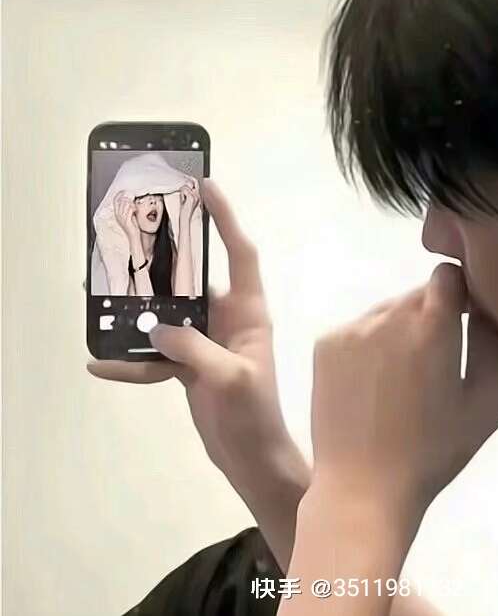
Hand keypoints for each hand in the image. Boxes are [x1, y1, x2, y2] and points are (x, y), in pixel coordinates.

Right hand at [88, 179, 291, 484]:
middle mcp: (227, 319)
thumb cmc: (255, 416)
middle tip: (127, 242)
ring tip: (98, 300)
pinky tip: (101, 363)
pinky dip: (131, 359)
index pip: (240, 254)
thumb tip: (157, 327)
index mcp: (249, 312)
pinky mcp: (188, 364)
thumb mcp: (230, 379)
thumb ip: (195, 349)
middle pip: (192, 280)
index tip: (204, 186)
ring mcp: (205, 341)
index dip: (226, 218)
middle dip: (161, 263)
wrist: (250, 456)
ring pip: (166, 314)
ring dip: (136, 311)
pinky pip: (154, 353)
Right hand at [113, 191, 139, 239]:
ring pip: (125, 205)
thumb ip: (129, 209)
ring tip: (134, 204)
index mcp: (117, 214)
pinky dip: (133, 208)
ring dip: (131, 203)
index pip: (115, 201)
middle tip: (132, 196)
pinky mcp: (126, 221)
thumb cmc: (133, 227)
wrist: (134, 236)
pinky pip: (129, 210)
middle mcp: (118, 215)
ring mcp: (122, 218)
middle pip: (120, 201)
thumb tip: (131, 201)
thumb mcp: (129, 216)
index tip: (125, 191)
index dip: (120, 195)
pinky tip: (135, 209)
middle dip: (127, 198)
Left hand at [310, 263, 497, 519]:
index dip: (460, 292)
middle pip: (418, 293)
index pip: (449, 274)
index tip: (464, 319)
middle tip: (434, 361)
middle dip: (432, 315)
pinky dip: (370, 344)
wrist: (362, 486)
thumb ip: (492, 345)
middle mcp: (389, 315)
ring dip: (400, 329)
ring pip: (387, 310)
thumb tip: (487, 308)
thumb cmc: (433, 453)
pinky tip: (372, 383)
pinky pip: (358, 328)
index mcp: (433, 327)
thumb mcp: (486, 405)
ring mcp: (352, 327)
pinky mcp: (325, 343)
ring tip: (401, 378)